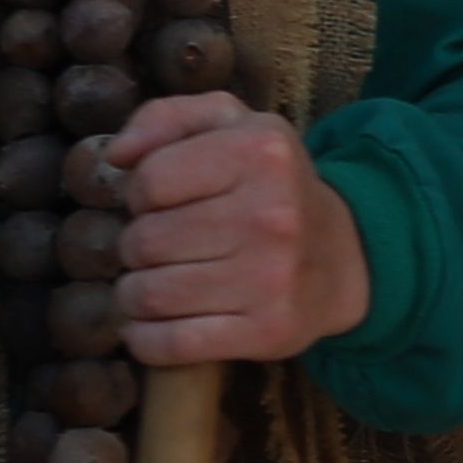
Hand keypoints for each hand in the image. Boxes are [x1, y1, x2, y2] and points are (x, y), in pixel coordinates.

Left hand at [94, 96, 371, 369]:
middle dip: (135, 248)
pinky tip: (149, 326)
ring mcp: (272, 278)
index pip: (149, 181)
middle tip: (157, 248)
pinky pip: (172, 344)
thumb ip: (166, 118)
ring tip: (151, 285)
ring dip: (134, 295)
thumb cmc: (271, 186)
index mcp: (260, 151)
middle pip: (144, 241)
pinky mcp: (268, 332)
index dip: (140, 195)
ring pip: (150, 295)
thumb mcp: (232, 125)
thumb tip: (115, 155)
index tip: (161, 203)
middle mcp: (271, 214)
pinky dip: (145, 340)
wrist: (346, 256)